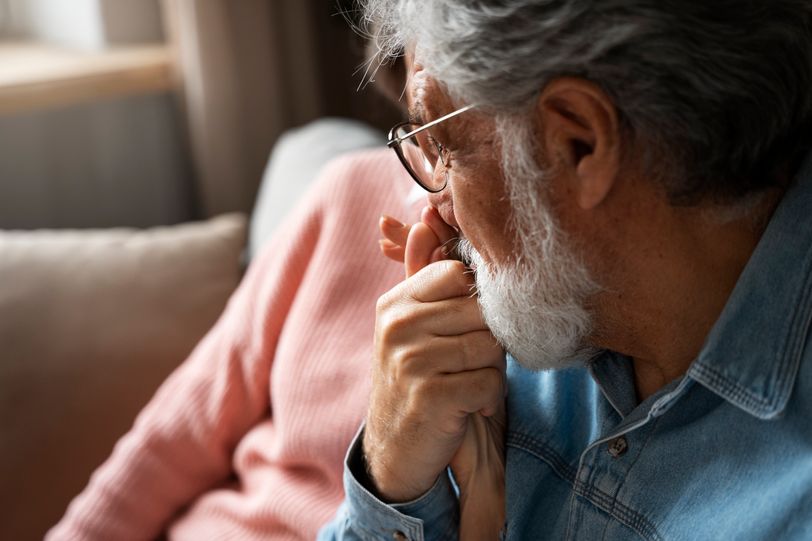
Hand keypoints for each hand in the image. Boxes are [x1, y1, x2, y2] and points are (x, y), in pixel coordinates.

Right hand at [367, 206, 505, 537]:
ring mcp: (410, 360)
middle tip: (465, 365)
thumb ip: (423, 275)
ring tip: (463, 384)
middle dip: (487, 340)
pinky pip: (490, 382)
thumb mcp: (414, 326)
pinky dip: (487, 399)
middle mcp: (397, 325)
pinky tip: (465, 407)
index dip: (476, 301)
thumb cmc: (416, 381)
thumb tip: (425, 218)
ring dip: (489, 371)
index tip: (466, 328)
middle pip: (481, 310)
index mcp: (395, 303)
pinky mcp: (429, 396)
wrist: (395, 450)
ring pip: (490, 346)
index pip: (458, 274)